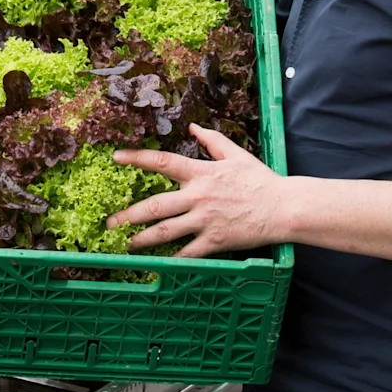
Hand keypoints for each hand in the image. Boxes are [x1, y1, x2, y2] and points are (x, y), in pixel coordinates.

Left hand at [107, 124, 285, 257]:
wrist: (282, 207)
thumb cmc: (259, 180)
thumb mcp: (235, 154)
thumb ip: (211, 140)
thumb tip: (193, 126)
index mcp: (201, 173)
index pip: (162, 162)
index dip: (137, 158)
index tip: (116, 158)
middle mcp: (198, 196)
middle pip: (155, 206)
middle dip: (129, 215)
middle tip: (110, 222)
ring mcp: (205, 220)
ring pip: (165, 231)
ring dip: (142, 239)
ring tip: (124, 244)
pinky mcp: (214, 241)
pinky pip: (188, 253)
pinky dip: (172, 260)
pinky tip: (158, 265)